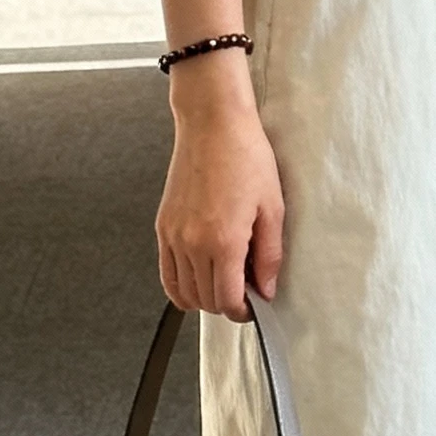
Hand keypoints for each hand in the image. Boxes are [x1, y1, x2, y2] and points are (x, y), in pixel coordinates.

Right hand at [156, 62, 283, 320]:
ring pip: (182, 292)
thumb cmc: (245, 157)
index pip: (226, 301)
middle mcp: (192, 243)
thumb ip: (270, 256)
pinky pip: (167, 273)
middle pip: (204, 301)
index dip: (242, 311)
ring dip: (204, 296)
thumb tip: (266, 289)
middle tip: (245, 289)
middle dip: (226, 304)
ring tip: (224, 279)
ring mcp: (173, 236)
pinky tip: (202, 273)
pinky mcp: (163, 226)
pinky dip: (182, 284)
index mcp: (223, 241)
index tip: (254, 304)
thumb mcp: (272, 208)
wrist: (212, 124)